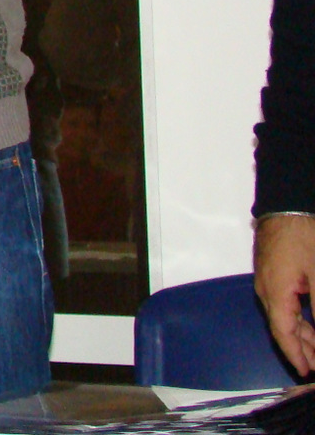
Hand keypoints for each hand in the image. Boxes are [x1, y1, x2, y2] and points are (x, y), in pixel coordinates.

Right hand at [254, 212, 314, 375]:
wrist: (288, 202)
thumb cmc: (302, 235)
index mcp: (275, 292)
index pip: (284, 333)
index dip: (297, 356)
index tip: (306, 372)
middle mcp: (266, 288)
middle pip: (283, 326)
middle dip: (302, 348)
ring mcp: (268, 277)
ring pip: (284, 314)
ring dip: (301, 333)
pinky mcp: (274, 268)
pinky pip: (284, 300)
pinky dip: (297, 316)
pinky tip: (309, 319)